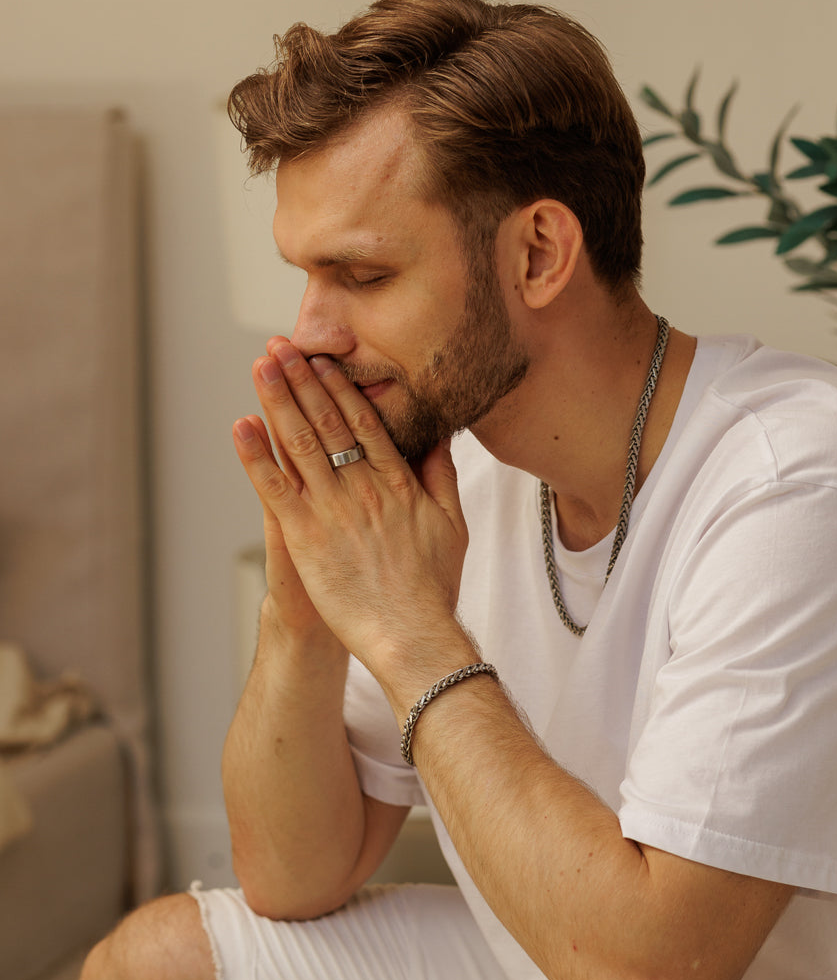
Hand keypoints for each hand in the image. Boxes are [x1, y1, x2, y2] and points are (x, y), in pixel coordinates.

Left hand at [231, 339, 470, 688]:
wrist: (412, 634)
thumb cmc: (433, 586)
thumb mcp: (453, 524)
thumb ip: (442, 477)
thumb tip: (438, 438)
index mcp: (397, 483)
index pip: (365, 424)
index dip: (340, 389)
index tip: (323, 361)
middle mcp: (363, 487)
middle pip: (328, 422)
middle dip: (303, 380)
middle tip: (283, 345)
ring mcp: (333, 510)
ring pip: (300, 443)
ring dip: (278, 400)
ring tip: (262, 366)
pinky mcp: (306, 536)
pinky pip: (275, 488)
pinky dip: (256, 455)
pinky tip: (241, 425)